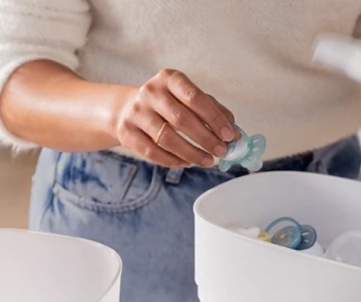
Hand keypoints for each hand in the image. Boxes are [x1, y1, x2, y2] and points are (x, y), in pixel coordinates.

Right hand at [114, 69, 235, 166]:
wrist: (127, 109)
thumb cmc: (167, 104)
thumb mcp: (188, 98)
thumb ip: (212, 110)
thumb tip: (233, 131)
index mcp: (170, 79)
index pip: (195, 98)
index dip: (215, 119)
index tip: (230, 135)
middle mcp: (151, 92)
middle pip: (182, 120)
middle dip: (206, 139)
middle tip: (221, 152)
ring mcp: (136, 112)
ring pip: (167, 139)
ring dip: (192, 154)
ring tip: (207, 161)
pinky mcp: (126, 132)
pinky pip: (153, 152)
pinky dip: (173, 160)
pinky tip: (186, 162)